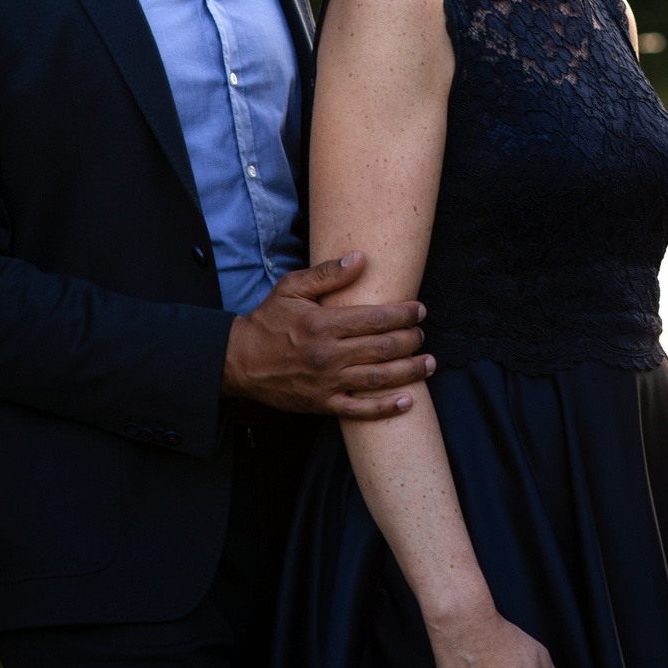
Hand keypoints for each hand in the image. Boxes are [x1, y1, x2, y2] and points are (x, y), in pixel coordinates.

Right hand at [221, 251, 432, 417]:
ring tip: (428, 363)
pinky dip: (385, 408)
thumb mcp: (291, 288)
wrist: (238, 361)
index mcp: (323, 324)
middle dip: (410, 340)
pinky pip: (359, 410)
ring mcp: (326, 382)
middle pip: (383, 348)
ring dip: (409, 371)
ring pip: (378, 379)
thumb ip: (327, 273)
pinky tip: (407, 401)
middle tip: (422, 334)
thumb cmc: (268, 321)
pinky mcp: (322, 404)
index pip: (376, 318)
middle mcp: (328, 355)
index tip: (420, 310)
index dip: (404, 314)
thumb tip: (361, 258)